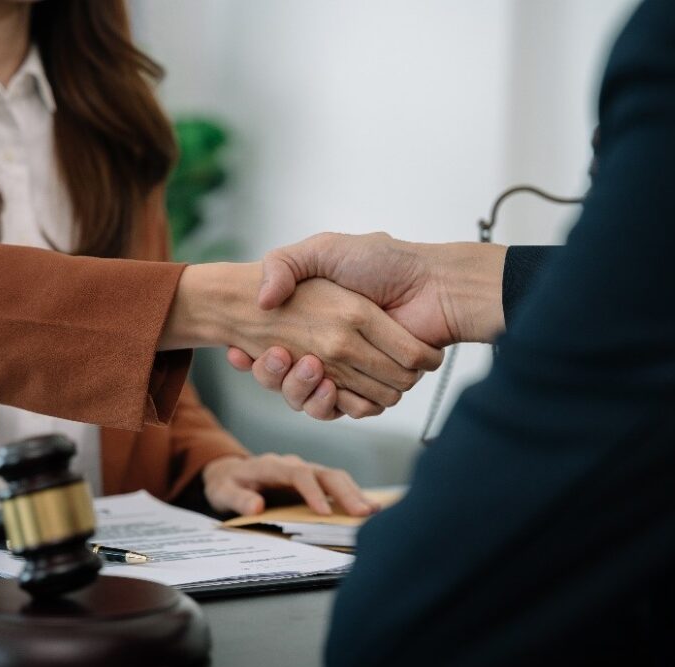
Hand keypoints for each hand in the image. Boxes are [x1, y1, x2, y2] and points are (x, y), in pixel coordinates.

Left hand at [201, 453, 379, 516]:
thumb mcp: (222, 491)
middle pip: (324, 473)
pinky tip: (368, 507)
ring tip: (374, 511)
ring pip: (335, 477)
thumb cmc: (227, 483)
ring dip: (355, 493)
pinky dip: (352, 495)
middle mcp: (294, 465)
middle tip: (364, 512)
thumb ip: (238, 497)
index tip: (324, 512)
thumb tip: (256, 506)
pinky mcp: (313, 482)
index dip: (312, 491)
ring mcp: (306, 472)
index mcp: (272, 465)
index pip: (297, 474)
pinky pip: (336, 486)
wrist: (230, 473)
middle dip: (346, 492)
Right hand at [227, 235, 507, 418]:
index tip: (241, 350)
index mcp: (316, 323)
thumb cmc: (383, 260)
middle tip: (274, 353)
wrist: (433, 282)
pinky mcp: (374, 389)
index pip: (272, 354)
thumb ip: (284, 265)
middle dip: (272, 374)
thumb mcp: (323, 249)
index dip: (257, 358)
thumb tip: (260, 299)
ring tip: (306, 365)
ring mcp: (351, 372)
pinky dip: (334, 403)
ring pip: (310, 400)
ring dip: (298, 390)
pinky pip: (346, 409)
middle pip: (285, 382)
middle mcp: (330, 350)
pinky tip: (326, 384)